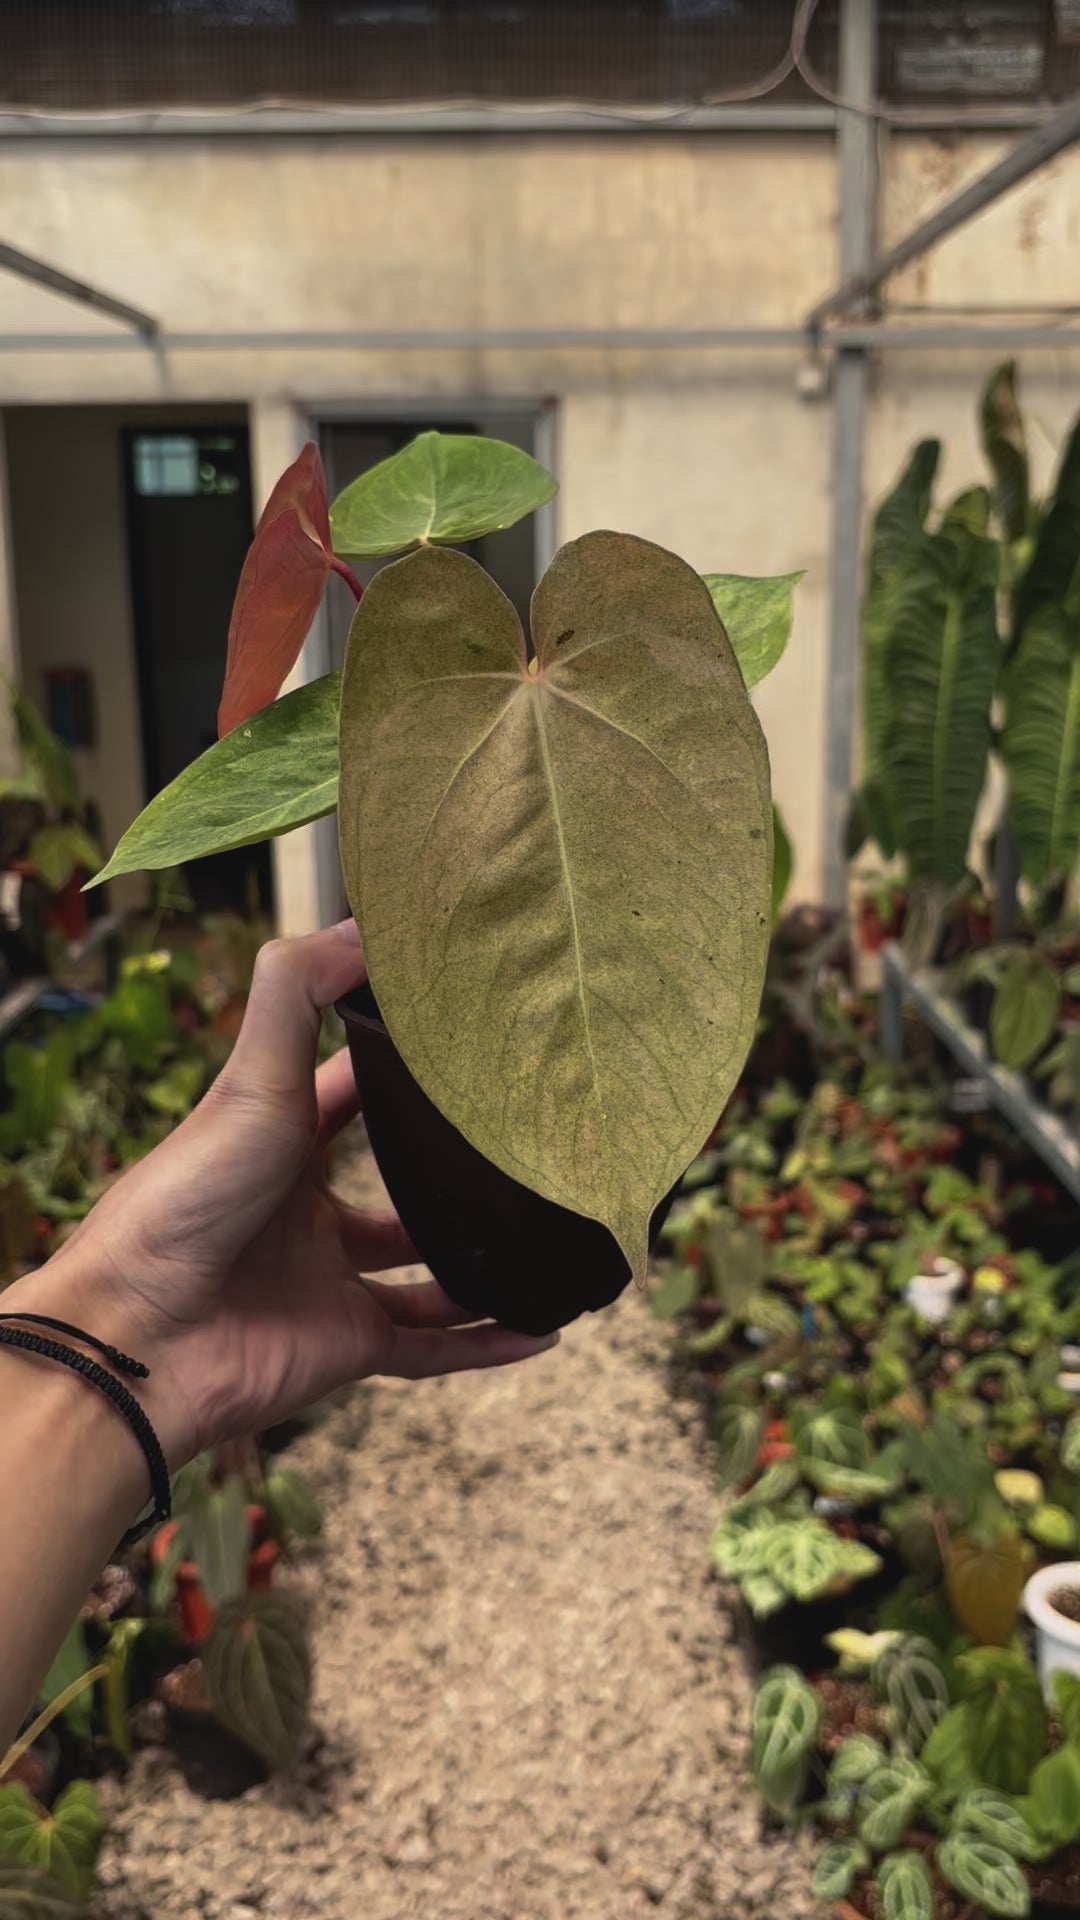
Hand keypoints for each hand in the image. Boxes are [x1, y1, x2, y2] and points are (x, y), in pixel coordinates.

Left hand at [4, 921, 556, 1466]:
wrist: (140, 1334)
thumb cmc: (185, 1197)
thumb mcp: (251, 1074)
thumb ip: (298, 991)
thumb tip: (366, 921)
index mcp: (283, 1141)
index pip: (357, 1089)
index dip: (408, 1062)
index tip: (477, 1038)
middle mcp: (308, 1212)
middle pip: (401, 1187)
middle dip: (459, 1172)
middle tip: (534, 1145)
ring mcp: (330, 1282)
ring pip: (429, 1273)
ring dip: (487, 1263)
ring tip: (555, 1239)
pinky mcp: (347, 1347)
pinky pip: (433, 1348)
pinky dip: (487, 1344)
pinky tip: (543, 1329)